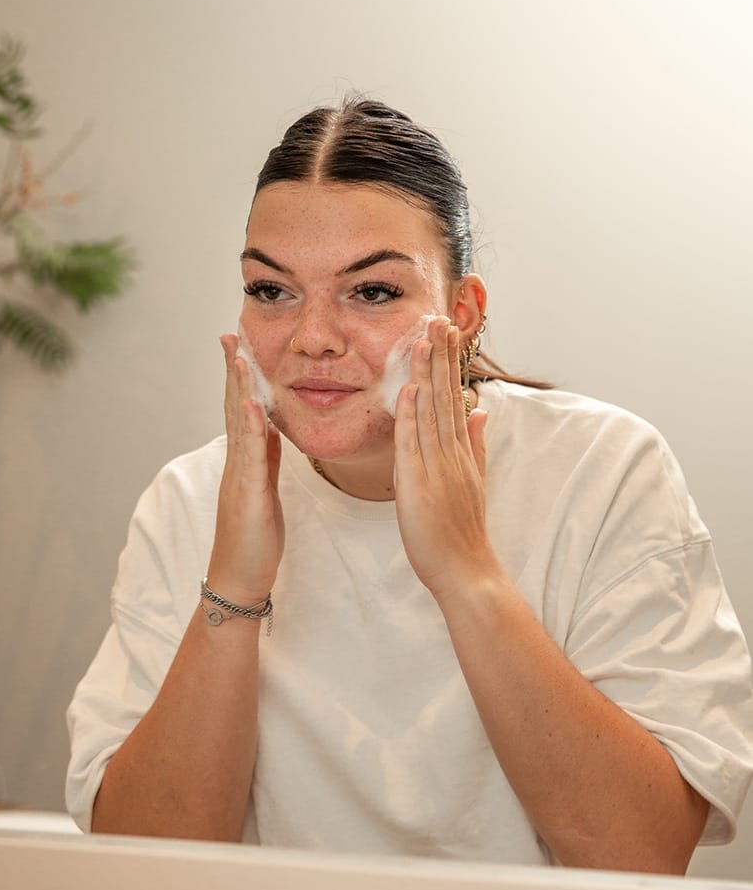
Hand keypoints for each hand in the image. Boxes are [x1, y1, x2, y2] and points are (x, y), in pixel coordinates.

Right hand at [205, 335, 283, 605]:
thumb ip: (264, 457)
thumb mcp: (263, 489)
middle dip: (233, 370)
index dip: (241, 378)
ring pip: (237, 425)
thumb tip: (269, 426)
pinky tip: (249, 402)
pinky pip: (249, 455)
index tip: (242, 346)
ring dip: (236, 387)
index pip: (242, 410)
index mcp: (246, 462)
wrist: (239, 578)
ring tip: (238, 354)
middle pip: (233, 407)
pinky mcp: (247, 494)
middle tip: (230, 335)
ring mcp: (239, 477)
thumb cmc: (254, 539)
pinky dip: (248, 427)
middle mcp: (237, 463)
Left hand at [393, 316, 494, 601]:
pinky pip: (413, 443)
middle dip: (441, 356)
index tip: (446, 332)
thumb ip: (476, 444)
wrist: (466, 571)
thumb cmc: (463, 532)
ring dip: (427, 373)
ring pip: (431, 411)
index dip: (449, 363)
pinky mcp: (420, 484)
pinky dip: (411, 414)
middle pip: (445, 396)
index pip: (453, 397)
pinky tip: (409, 388)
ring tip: (425, 338)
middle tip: (439, 318)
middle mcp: (452, 453)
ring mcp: (437, 467)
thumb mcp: (473, 481)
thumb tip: (480, 410)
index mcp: (461, 452)